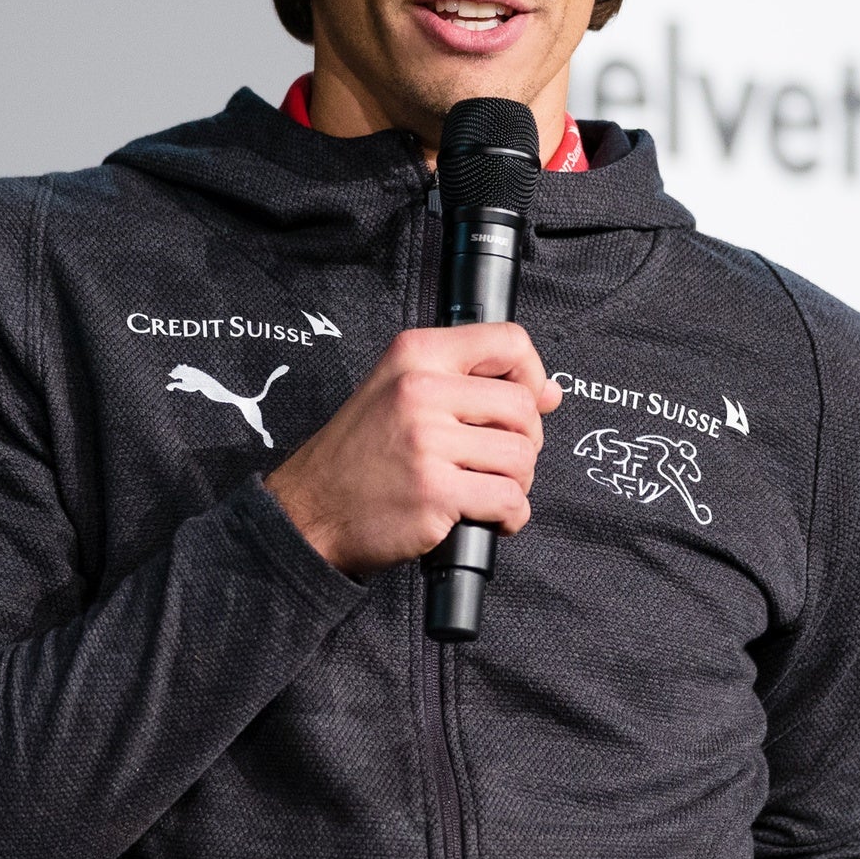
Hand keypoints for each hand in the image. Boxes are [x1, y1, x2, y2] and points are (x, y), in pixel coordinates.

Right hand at [264, 323, 561, 575]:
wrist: (310, 510)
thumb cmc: (359, 455)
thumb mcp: (400, 393)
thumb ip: (470, 383)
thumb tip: (549, 392)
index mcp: (415, 354)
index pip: (508, 341)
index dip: (532, 373)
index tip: (530, 401)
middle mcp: (420, 390)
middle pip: (522, 406)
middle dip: (525, 441)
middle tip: (498, 461)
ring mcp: (427, 441)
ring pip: (520, 457)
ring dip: (516, 483)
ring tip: (486, 489)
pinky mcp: (435, 491)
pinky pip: (509, 500)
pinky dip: (510, 516)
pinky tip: (487, 517)